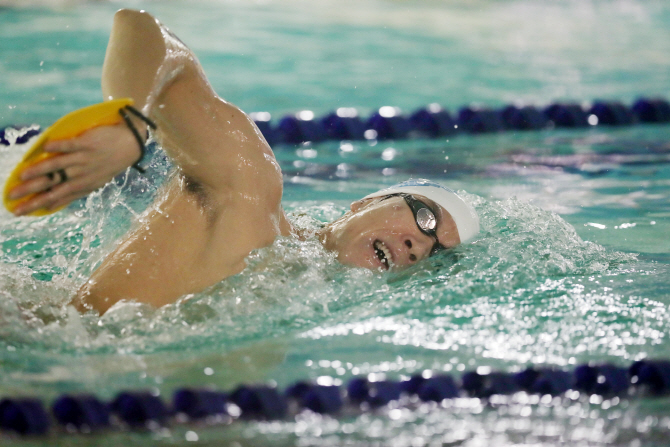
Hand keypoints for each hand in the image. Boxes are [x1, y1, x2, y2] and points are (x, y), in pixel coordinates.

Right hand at [8, 122, 142, 215]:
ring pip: (57, 166)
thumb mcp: (96, 181)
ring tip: (21, 176)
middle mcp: (81, 174)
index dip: (38, 204)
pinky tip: (43, 148)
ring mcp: (84, 159)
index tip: (19, 211)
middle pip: (53, 185)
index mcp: (83, 186)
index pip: (56, 197)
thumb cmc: (109, 163)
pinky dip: (57, 146)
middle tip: (11, 197)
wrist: (130, 145)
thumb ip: (76, 189)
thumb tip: (54, 200)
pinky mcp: (87, 143)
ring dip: (39, 171)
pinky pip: (69, 145)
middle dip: (31, 192)